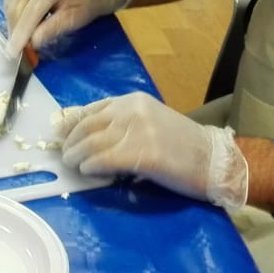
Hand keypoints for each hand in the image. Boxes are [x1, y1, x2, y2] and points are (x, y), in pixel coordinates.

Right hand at [2, 0, 129, 56]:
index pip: (31, 12)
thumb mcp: (75, 19)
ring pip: (10, 5)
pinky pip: (10, 0)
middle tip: (21, 51)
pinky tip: (23, 23)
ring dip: (13, 24)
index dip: (21, 33)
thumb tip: (32, 43)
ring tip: (24, 37)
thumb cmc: (85, 2)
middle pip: (16, 8)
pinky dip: (13, 15)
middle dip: (16, 31)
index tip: (14, 52)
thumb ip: (53, 29)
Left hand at [62, 91, 249, 209]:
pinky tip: (88, 171)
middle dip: (71, 141)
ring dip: (77, 155)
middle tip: (65, 155)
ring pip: (92, 142)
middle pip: (88, 125)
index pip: (91, 109)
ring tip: (73, 164)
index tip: (60, 134)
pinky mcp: (143, 154)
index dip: (71, 123)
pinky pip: (105, 159)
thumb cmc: (182, 145)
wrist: (214, 161)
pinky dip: (92, 166)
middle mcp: (132, 110)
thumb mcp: (150, 121)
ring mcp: (138, 131)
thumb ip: (121, 123)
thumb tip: (87, 135)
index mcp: (133, 100)